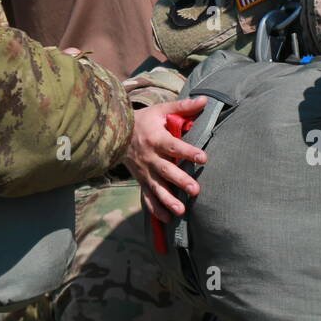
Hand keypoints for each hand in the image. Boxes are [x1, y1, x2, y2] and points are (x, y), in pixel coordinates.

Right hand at [125, 98, 207, 222]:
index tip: (203, 157)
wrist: (115, 132)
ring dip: (168, 200)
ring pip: (156, 187)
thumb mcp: (160, 111)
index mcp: (156, 138)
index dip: (188, 151)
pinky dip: (156, 209)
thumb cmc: (143, 120)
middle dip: (180, 181)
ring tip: (181, 211)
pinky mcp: (141, 180)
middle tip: (195, 190)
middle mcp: (149, 157)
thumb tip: (205, 100)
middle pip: (166, 170)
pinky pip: (147, 197)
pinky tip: (168, 219)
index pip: (173, 146)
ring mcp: (144, 171)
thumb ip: (183, 107)